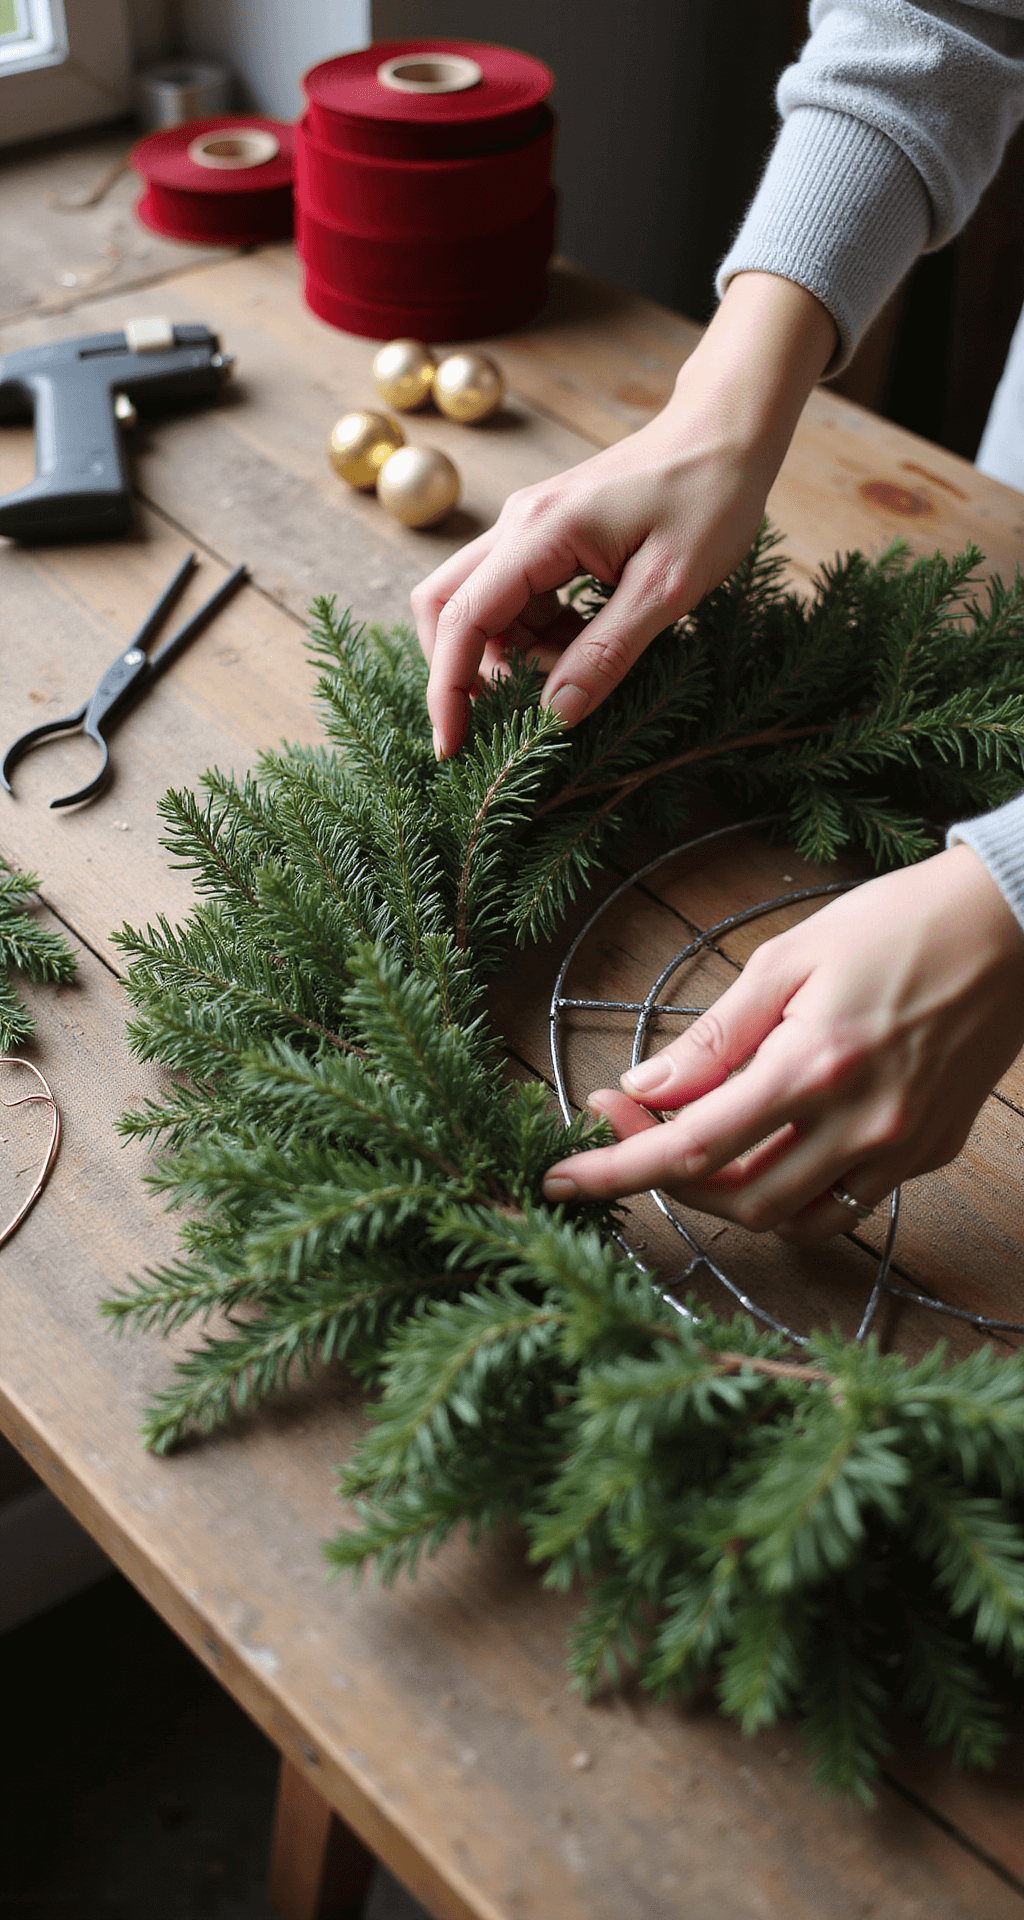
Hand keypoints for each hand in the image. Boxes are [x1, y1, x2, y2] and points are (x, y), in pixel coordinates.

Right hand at [413, 273, 837, 757]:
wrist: (727, 432)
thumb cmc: (709, 497)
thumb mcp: (668, 587)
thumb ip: (607, 653)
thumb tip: (555, 714)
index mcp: (540, 532)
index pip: (463, 619)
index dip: (448, 690)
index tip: (451, 748)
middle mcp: (518, 525)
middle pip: (446, 607)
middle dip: (461, 671)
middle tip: (505, 718)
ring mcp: (528, 527)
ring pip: (482, 606)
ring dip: (513, 656)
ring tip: (577, 674)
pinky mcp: (547, 536)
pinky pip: (517, 597)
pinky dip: (538, 636)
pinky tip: (587, 646)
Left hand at [541, 846, 1023, 1241]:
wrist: (1011, 925)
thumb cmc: (894, 924)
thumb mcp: (786, 960)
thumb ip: (712, 1038)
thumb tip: (643, 1090)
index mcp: (814, 1067)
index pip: (691, 1147)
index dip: (616, 1168)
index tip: (559, 1176)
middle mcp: (859, 1124)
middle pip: (735, 1198)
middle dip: (666, 1177)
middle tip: (626, 1122)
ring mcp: (900, 1149)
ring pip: (789, 1216)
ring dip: (726, 1192)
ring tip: (690, 1135)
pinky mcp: (928, 1153)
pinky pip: (841, 1201)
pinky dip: (789, 1187)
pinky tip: (765, 1139)